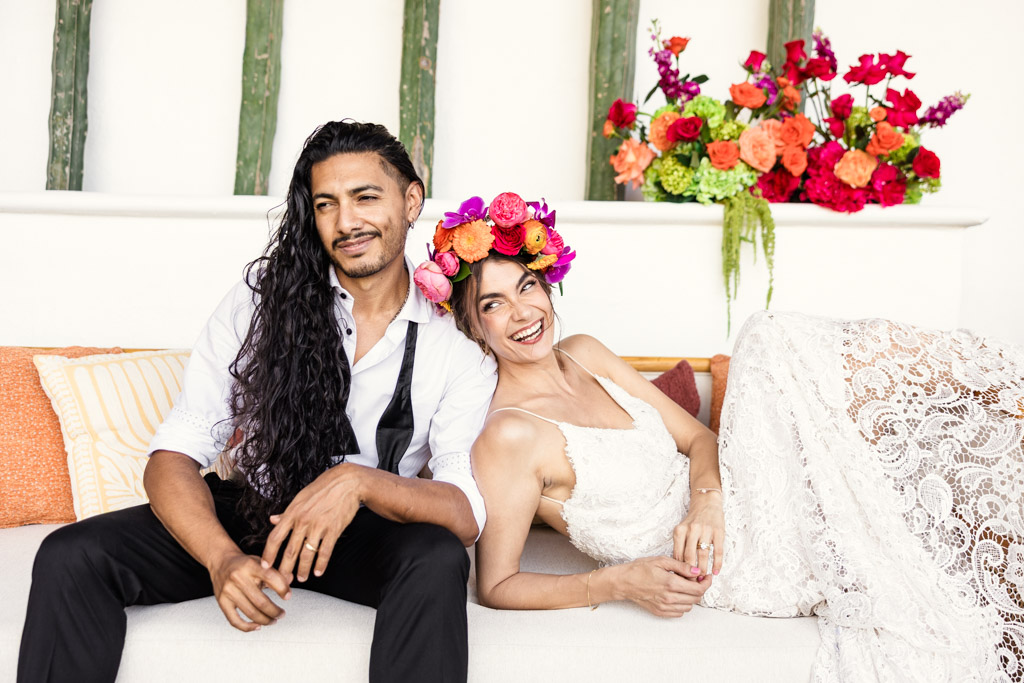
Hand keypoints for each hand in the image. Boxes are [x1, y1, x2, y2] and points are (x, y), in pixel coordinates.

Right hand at [209, 551, 290, 631]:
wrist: (221, 561)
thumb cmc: (245, 563)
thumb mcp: (261, 562)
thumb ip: (276, 572)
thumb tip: (291, 580)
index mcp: (250, 565)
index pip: (270, 577)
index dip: (282, 589)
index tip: (288, 596)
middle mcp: (238, 578)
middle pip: (261, 601)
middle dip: (275, 611)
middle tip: (282, 614)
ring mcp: (228, 591)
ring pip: (250, 612)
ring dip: (265, 620)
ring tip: (273, 620)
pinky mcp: (221, 602)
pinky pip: (234, 620)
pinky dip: (247, 627)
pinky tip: (258, 626)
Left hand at [260, 463, 363, 582]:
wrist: (347, 482)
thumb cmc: (323, 488)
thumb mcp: (300, 497)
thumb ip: (286, 512)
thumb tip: (273, 520)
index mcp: (292, 512)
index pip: (275, 537)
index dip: (269, 554)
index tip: (265, 567)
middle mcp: (303, 521)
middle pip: (290, 550)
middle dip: (285, 569)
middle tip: (282, 581)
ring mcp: (318, 526)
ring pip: (307, 554)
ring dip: (303, 569)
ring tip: (301, 578)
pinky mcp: (333, 530)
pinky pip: (325, 551)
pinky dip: (321, 564)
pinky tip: (318, 572)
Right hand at [613, 556, 711, 617]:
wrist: (624, 582)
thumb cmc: (640, 569)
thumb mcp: (661, 561)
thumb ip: (681, 566)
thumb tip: (697, 571)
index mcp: (671, 583)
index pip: (698, 588)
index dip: (706, 583)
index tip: (706, 577)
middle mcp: (669, 597)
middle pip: (696, 598)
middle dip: (700, 588)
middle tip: (696, 580)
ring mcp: (665, 607)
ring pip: (689, 606)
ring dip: (691, 597)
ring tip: (684, 587)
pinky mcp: (660, 612)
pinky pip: (679, 612)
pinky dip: (682, 605)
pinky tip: (676, 595)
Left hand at [673, 492, 724, 577]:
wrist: (706, 503)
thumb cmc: (692, 521)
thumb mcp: (682, 530)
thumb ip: (680, 547)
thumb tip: (680, 569)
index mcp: (680, 530)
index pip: (678, 554)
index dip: (679, 569)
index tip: (681, 579)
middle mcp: (691, 530)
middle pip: (689, 557)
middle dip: (691, 572)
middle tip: (692, 583)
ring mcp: (706, 530)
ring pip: (703, 555)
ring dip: (703, 569)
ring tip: (703, 578)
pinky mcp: (719, 532)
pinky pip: (718, 551)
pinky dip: (717, 563)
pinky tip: (716, 571)